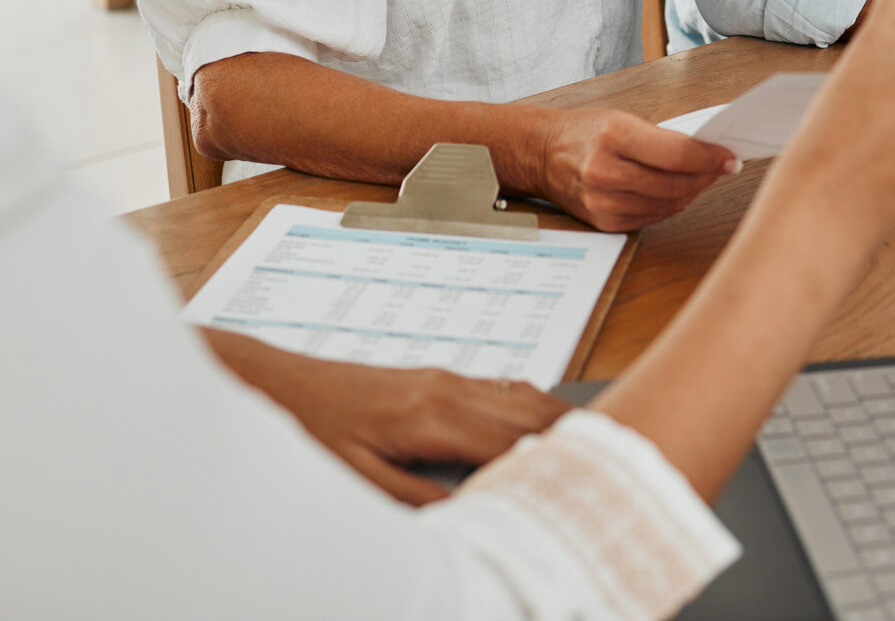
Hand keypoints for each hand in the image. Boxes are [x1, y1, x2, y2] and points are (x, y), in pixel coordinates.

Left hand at [204, 334, 569, 504]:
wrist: (277, 381)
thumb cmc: (311, 428)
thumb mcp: (359, 479)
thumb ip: (419, 498)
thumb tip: (470, 515)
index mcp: (437, 414)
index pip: (517, 441)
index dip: (560, 461)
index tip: (594, 480)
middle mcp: (450, 387)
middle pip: (530, 413)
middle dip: (575, 437)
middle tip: (618, 461)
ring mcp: (445, 378)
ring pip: (520, 396)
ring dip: (557, 419)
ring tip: (595, 444)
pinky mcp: (435, 378)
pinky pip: (499, 388)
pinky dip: (531, 405)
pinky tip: (540, 420)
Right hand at [538, 106, 739, 230]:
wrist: (542, 154)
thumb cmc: (584, 132)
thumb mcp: (622, 119)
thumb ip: (662, 138)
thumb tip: (705, 153)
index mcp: (614, 135)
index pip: (677, 154)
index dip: (710, 158)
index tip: (729, 157)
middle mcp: (606, 171)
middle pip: (676, 183)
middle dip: (707, 176)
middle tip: (722, 167)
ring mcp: (604, 201)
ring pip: (669, 204)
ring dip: (692, 191)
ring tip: (702, 178)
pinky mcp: (604, 221)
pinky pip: (652, 217)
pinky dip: (670, 205)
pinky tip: (677, 192)